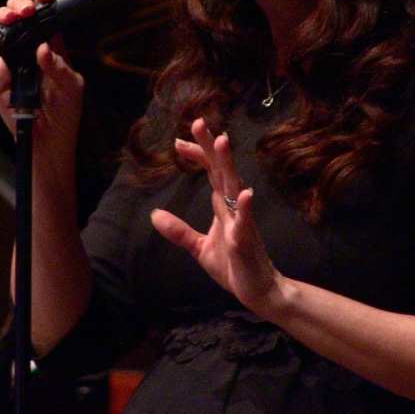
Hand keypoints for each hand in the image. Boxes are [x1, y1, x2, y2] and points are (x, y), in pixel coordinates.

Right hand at [0, 0, 84, 155]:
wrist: (47, 140)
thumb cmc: (65, 112)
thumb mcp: (71, 87)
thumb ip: (58, 67)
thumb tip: (43, 48)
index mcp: (50, 45)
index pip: (44, 15)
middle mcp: (28, 48)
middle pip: (17, 17)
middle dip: (16, 6)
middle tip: (21, 13)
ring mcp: (9, 62)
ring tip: (3, 23)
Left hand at [151, 118, 282, 314]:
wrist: (259, 291)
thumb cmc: (234, 265)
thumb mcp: (200, 247)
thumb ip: (179, 231)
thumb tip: (155, 215)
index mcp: (223, 206)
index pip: (210, 171)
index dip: (197, 154)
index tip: (178, 141)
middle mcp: (234, 207)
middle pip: (221, 170)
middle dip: (210, 146)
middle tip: (198, 122)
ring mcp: (242, 222)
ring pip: (234, 188)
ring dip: (228, 165)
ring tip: (222, 142)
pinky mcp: (246, 242)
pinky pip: (246, 223)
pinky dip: (245, 208)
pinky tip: (245, 194)